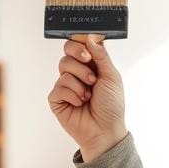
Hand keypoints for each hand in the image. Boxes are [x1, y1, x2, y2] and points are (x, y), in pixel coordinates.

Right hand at [48, 35, 127, 160]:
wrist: (105, 130)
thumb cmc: (111, 105)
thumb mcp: (111, 77)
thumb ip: (101, 56)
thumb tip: (90, 37)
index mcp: (91, 65)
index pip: (79, 45)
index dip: (81, 43)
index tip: (88, 49)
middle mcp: (77, 73)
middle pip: (67, 51)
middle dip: (78, 56)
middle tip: (89, 66)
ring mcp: (66, 85)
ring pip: (63, 67)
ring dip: (80, 80)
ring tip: (89, 94)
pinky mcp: (57, 98)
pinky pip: (58, 87)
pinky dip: (72, 94)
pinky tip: (80, 103)